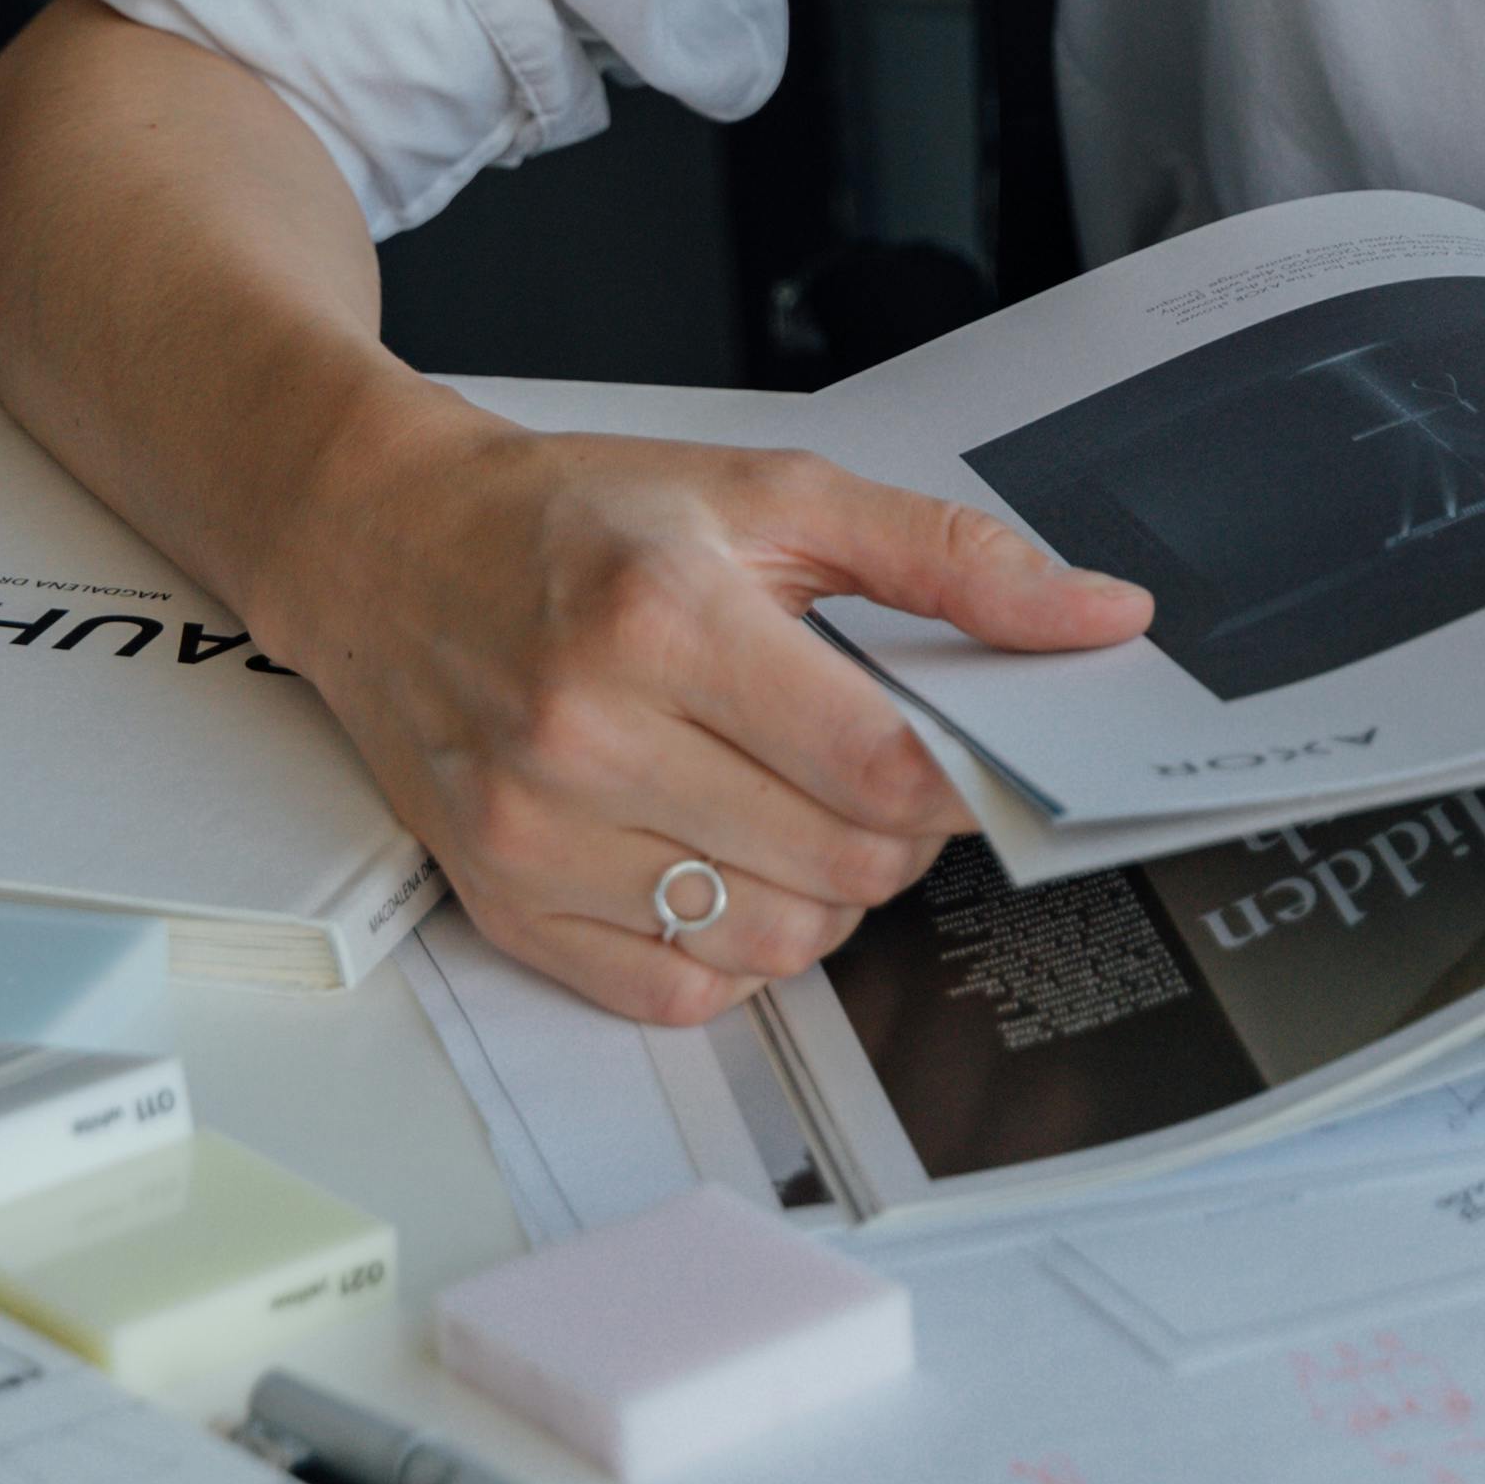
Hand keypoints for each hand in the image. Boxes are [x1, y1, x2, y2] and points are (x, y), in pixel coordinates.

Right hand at [262, 395, 1150, 1024]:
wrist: (387, 546)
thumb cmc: (577, 517)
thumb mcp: (774, 492)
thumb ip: (948, 558)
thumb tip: (1098, 615)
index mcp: (664, 619)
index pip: (877, 767)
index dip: (957, 781)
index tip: (967, 755)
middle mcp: (587, 736)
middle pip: (841, 864)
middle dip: (900, 831)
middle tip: (875, 767)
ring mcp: (537, 836)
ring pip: (776, 941)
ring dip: (826, 890)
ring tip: (792, 802)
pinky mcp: (505, 906)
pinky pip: (680, 991)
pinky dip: (736, 943)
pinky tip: (722, 857)